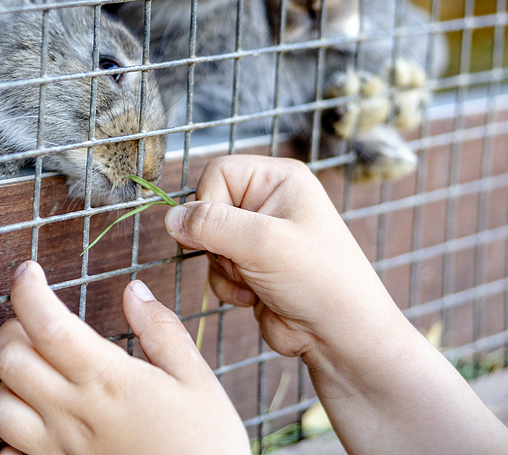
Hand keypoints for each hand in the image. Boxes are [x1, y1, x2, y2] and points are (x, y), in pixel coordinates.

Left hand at [0, 261, 247, 454]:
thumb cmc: (206, 447)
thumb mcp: (198, 382)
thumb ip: (162, 332)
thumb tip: (134, 291)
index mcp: (107, 380)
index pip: (46, 323)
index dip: (26, 290)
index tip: (28, 271)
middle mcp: (74, 414)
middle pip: (9, 359)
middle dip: (13, 329)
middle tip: (36, 324)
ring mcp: (59, 449)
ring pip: (0, 407)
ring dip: (10, 383)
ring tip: (37, 374)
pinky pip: (10, 452)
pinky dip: (11, 433)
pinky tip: (39, 421)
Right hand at [163, 154, 404, 362]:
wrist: (341, 338)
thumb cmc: (319, 280)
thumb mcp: (263, 243)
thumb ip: (210, 224)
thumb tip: (169, 218)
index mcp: (279, 179)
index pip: (217, 173)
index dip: (210, 204)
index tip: (223, 234)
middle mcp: (268, 202)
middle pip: (208, 209)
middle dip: (219, 244)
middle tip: (245, 261)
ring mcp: (259, 236)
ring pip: (207, 243)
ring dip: (224, 269)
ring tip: (256, 282)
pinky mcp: (251, 267)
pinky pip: (215, 270)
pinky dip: (228, 287)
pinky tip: (255, 297)